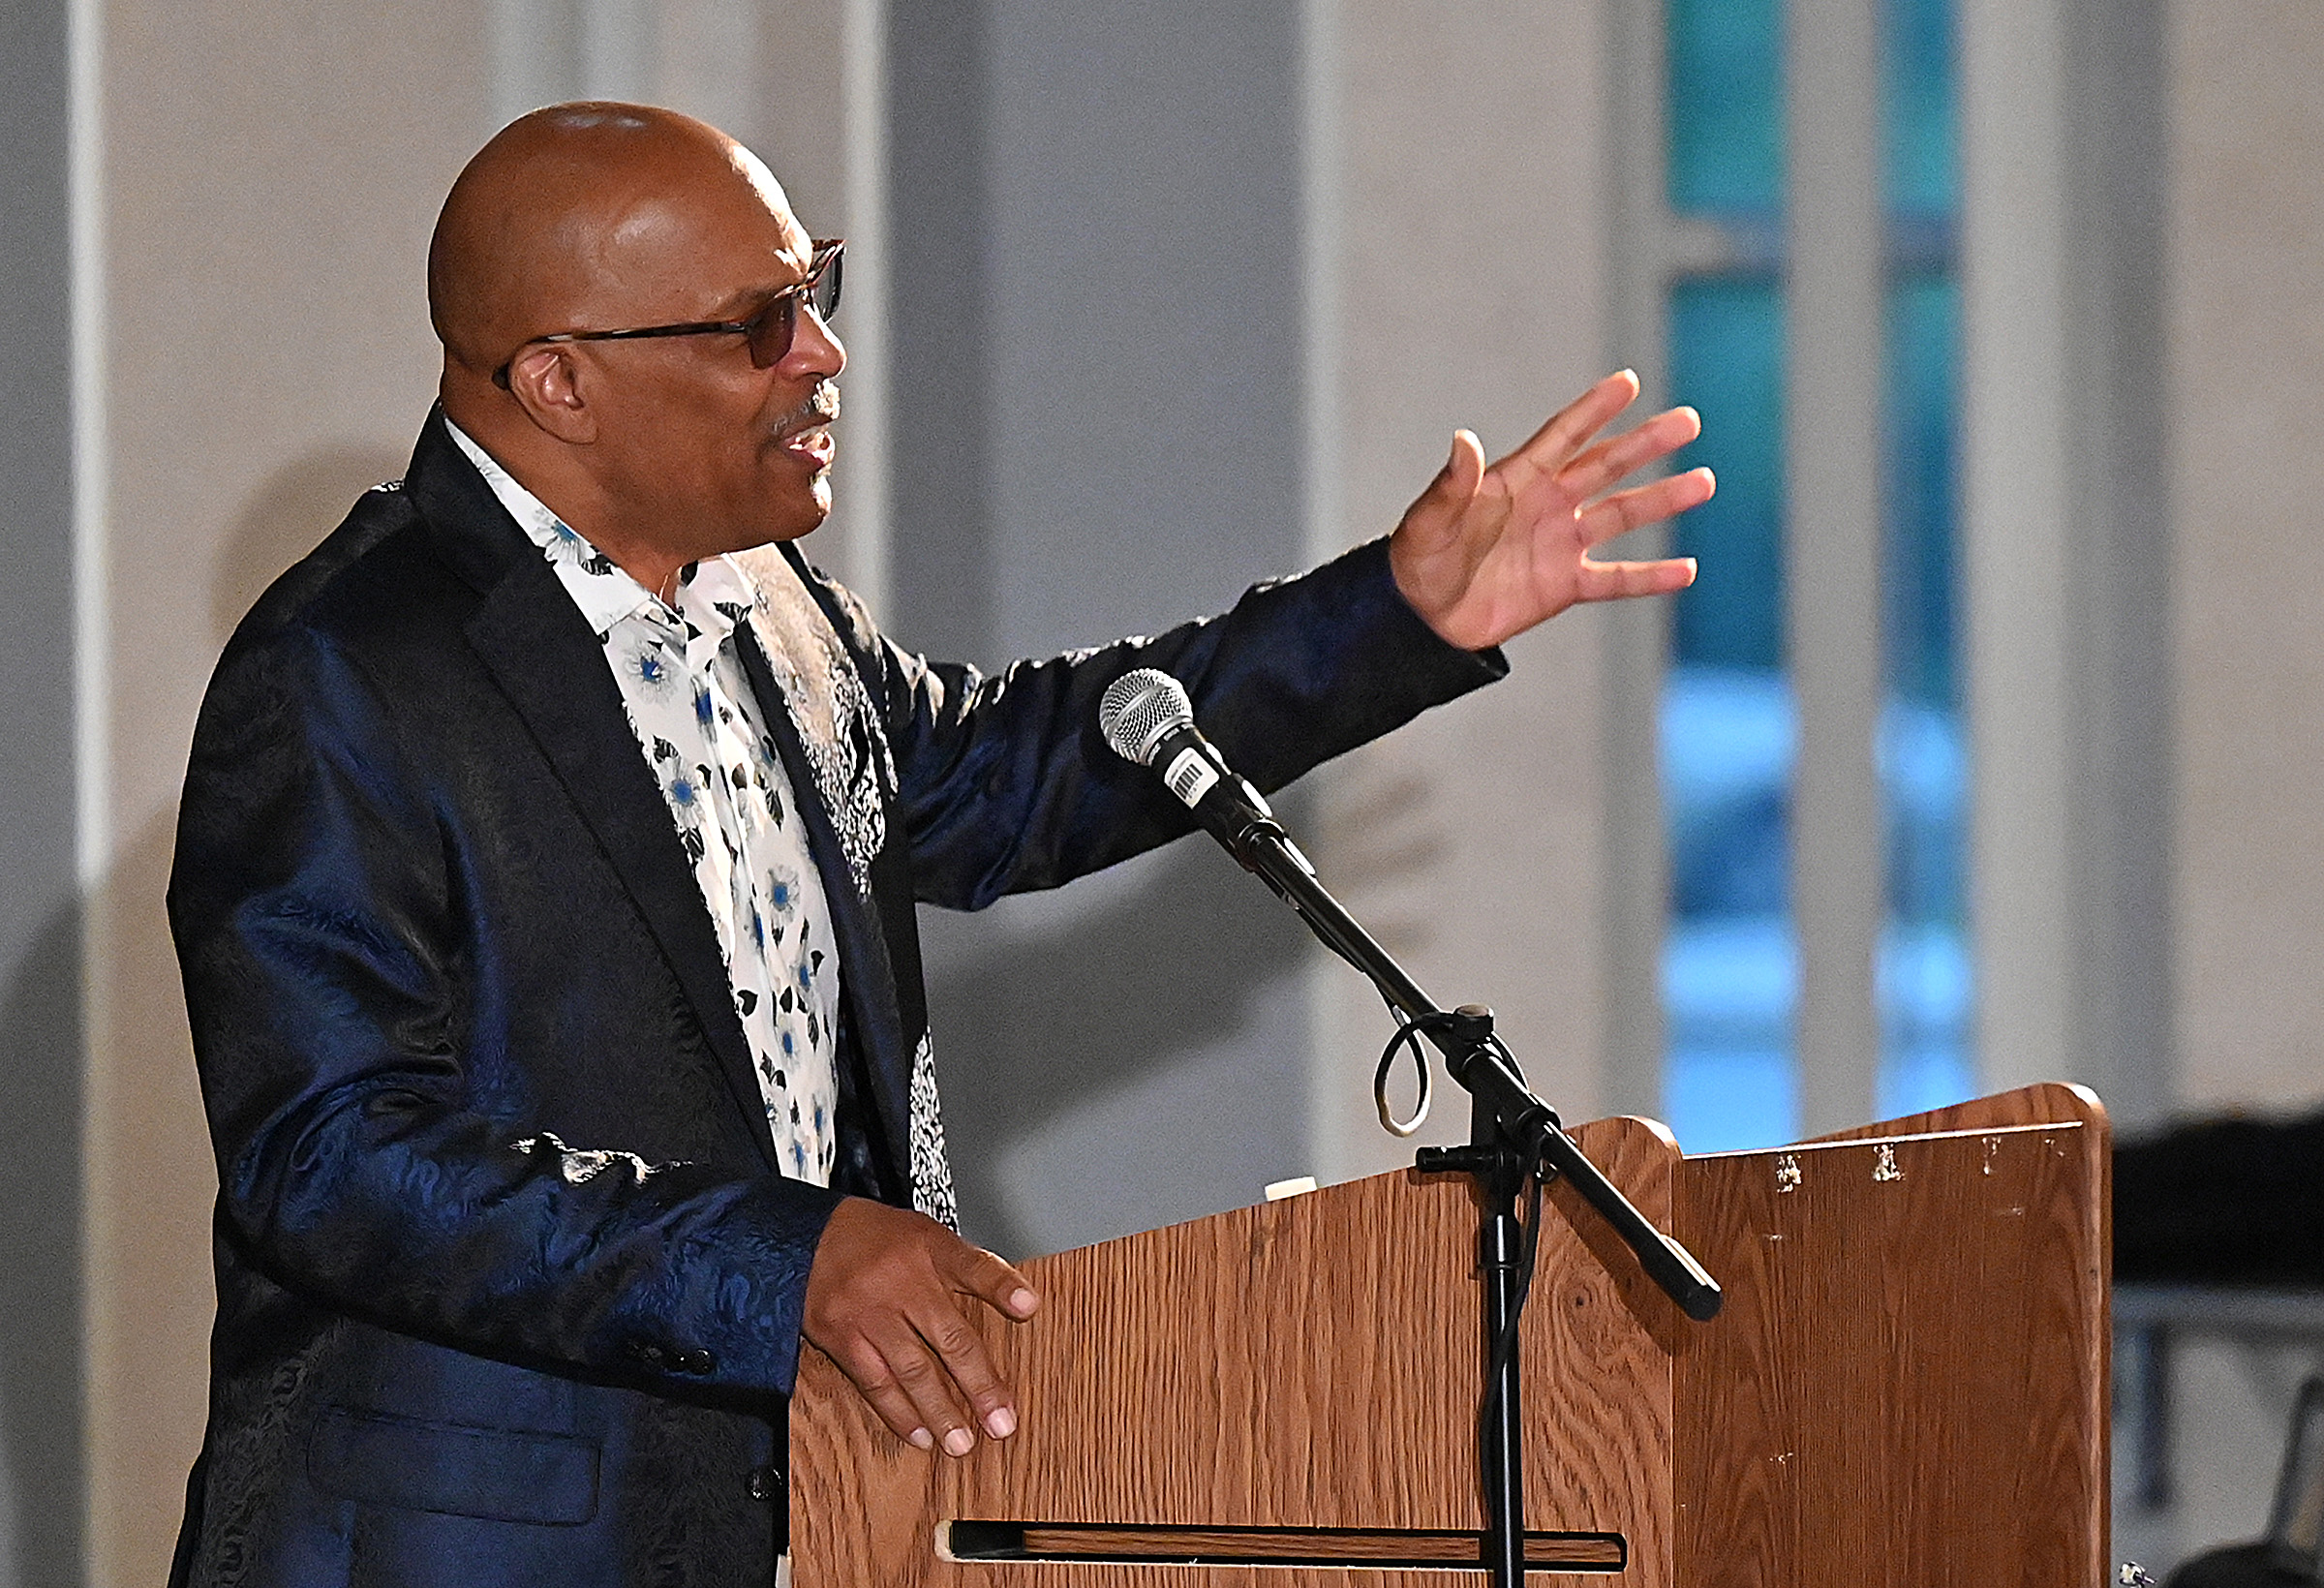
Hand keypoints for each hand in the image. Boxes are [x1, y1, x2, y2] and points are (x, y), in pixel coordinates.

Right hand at [801, 1197, 1039, 1455]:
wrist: (806, 1238)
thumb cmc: (875, 1240)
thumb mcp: (926, 1236)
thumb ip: (970, 1269)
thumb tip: (1022, 1302)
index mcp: (929, 1249)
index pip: (973, 1265)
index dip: (1002, 1286)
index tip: (1029, 1307)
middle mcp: (901, 1281)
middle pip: (949, 1336)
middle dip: (978, 1383)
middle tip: (1000, 1421)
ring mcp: (870, 1312)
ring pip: (911, 1369)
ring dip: (939, 1410)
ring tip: (962, 1443)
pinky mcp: (841, 1336)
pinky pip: (874, 1381)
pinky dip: (898, 1412)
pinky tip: (918, 1434)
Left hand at [1387, 369, 1713, 650]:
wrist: (1421, 615)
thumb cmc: (1419, 557)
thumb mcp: (1431, 518)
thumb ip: (1452, 483)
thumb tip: (1464, 439)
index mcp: (1518, 478)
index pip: (1564, 436)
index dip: (1594, 409)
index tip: (1628, 382)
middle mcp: (1548, 504)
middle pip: (1606, 466)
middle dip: (1646, 444)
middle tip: (1689, 421)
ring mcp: (1560, 543)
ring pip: (1621, 516)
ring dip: (1662, 500)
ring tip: (1704, 482)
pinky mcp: (1565, 585)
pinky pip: (1616, 579)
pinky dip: (1650, 578)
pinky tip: (1687, 571)